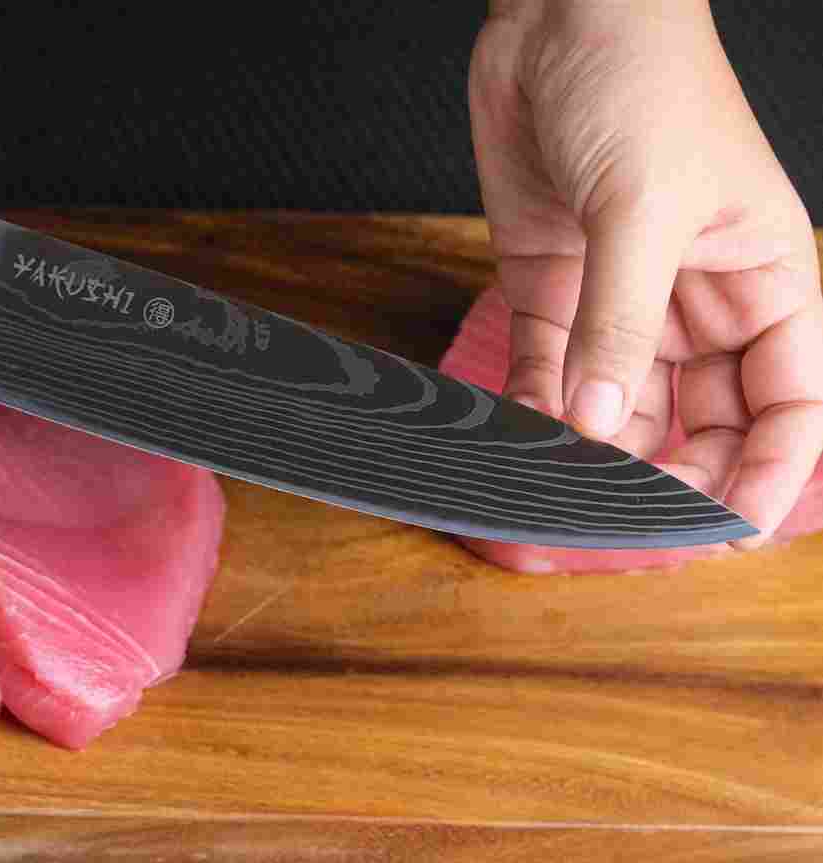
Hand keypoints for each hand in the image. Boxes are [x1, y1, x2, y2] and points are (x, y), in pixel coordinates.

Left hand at [469, 0, 822, 546]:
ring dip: (591, 447)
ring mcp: (622, 297)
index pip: (788, 402)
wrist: (559, 20)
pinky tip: (517, 437)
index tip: (723, 528)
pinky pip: (548, 365)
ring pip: (620, 403)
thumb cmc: (643, 82)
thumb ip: (623, 322)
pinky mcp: (554, 284)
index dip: (766, 471)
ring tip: (557, 482)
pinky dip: (533, 405)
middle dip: (669, 471)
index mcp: (764, 279)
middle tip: (621, 514)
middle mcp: (699, 300)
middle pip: (702, 418)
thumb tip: (600, 422)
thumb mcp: (646, 208)